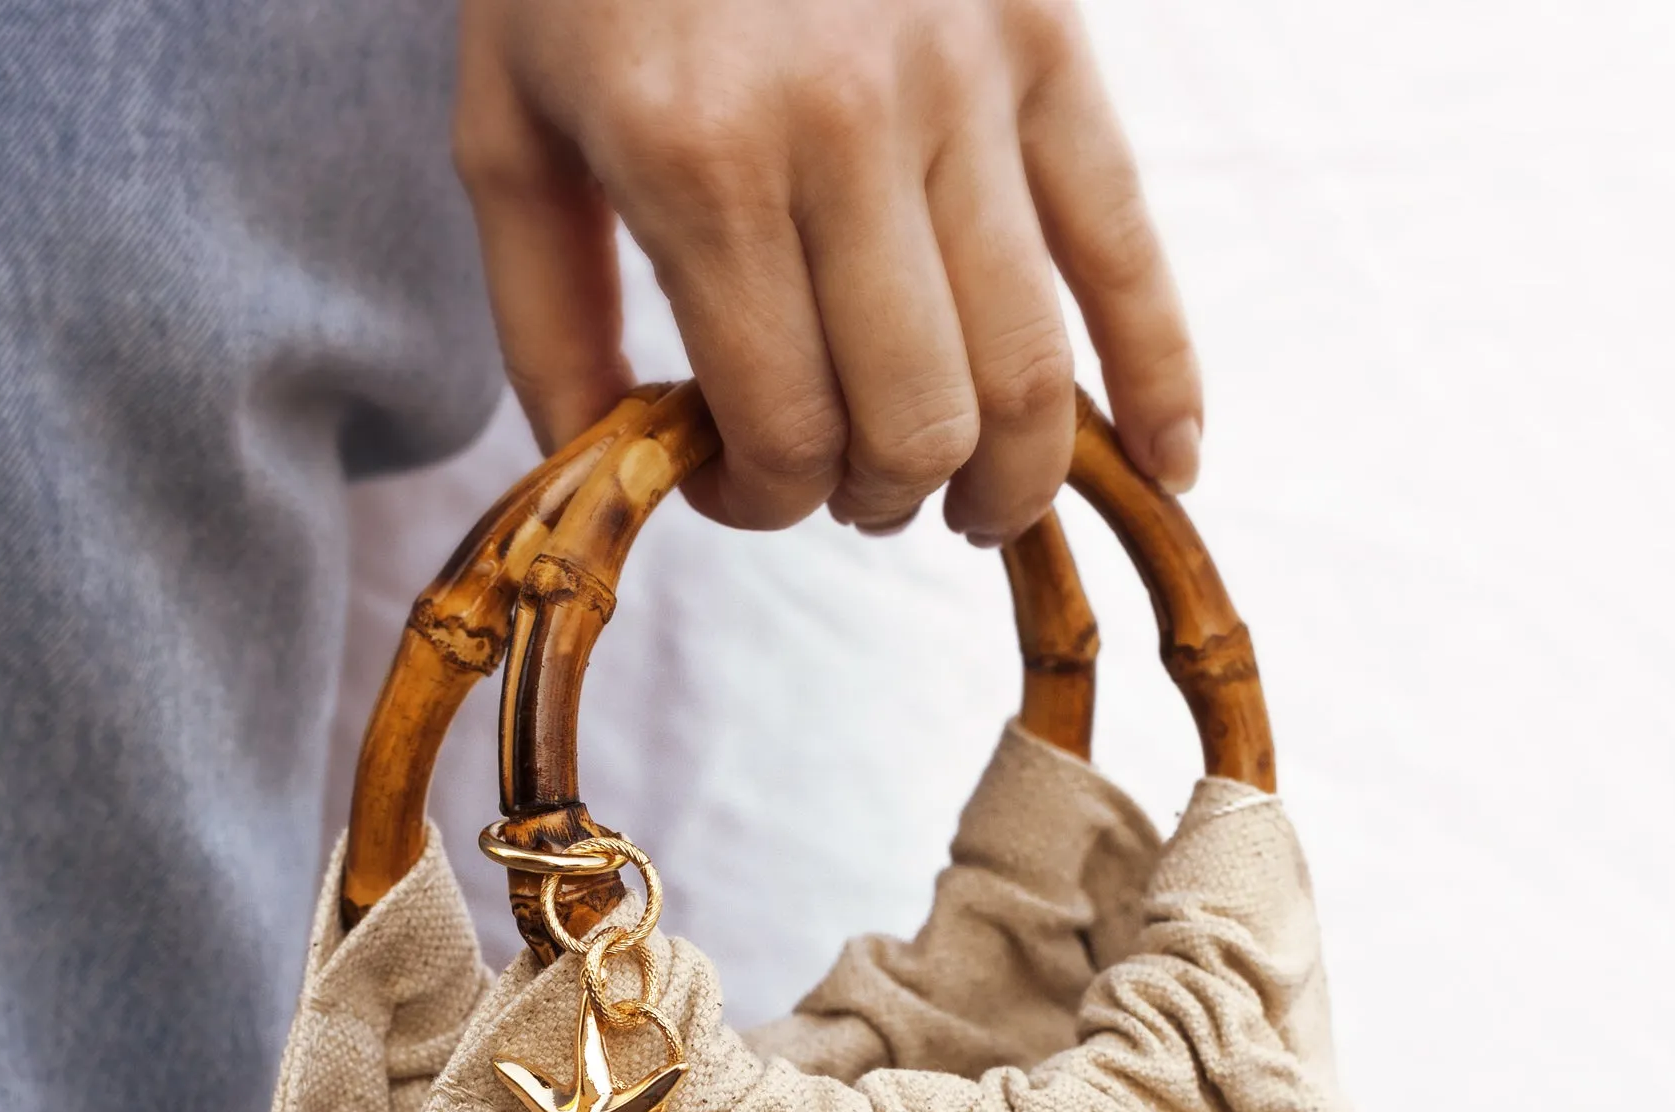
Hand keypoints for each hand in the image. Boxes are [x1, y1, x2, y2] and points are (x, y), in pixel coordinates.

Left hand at [455, 0, 1201, 542]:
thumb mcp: (509, 128)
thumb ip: (546, 320)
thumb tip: (617, 471)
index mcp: (702, 163)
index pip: (785, 434)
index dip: (759, 503)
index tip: (730, 480)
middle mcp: (847, 130)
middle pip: (915, 425)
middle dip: (872, 496)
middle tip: (838, 481)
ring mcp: (965, 83)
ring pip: (1027, 372)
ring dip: (1001, 480)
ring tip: (962, 502)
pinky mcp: (1047, 42)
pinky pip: (1128, 243)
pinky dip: (1164, 377)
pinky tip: (1165, 466)